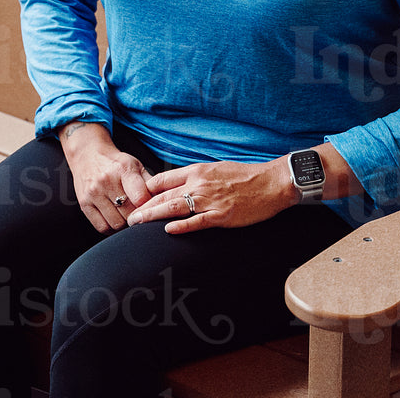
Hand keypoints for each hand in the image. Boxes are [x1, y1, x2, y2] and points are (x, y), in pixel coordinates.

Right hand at [58, 122, 153, 232]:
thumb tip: (166, 201)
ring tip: (129, 219)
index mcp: (123, 169)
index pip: (141, 197)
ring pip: (116, 224)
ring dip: (126, 226)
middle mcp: (106, 181)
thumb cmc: (116, 162)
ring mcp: (93, 193)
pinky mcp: (84, 204)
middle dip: (139, 218)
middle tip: (143, 217)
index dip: (150, 207)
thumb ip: (150, 183)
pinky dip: (112, 229)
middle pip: (129, 214)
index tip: (152, 209)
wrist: (87, 154)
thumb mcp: (135, 165)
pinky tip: (116, 221)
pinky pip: (102, 227)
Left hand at [128, 159, 295, 233]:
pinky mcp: (222, 215)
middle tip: (128, 216)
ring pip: (174, 207)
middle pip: (164, 195)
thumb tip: (178, 185)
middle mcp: (199, 183)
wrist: (271, 182)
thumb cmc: (245, 176)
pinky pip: (197, 221)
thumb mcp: (215, 169)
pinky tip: (167, 230)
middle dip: (143, 206)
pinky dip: (181, 226)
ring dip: (153, 216)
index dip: (146, 190)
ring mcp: (210, 200)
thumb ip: (195, 177)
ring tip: (137, 223)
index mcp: (196, 170)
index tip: (135, 200)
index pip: (162, 179)